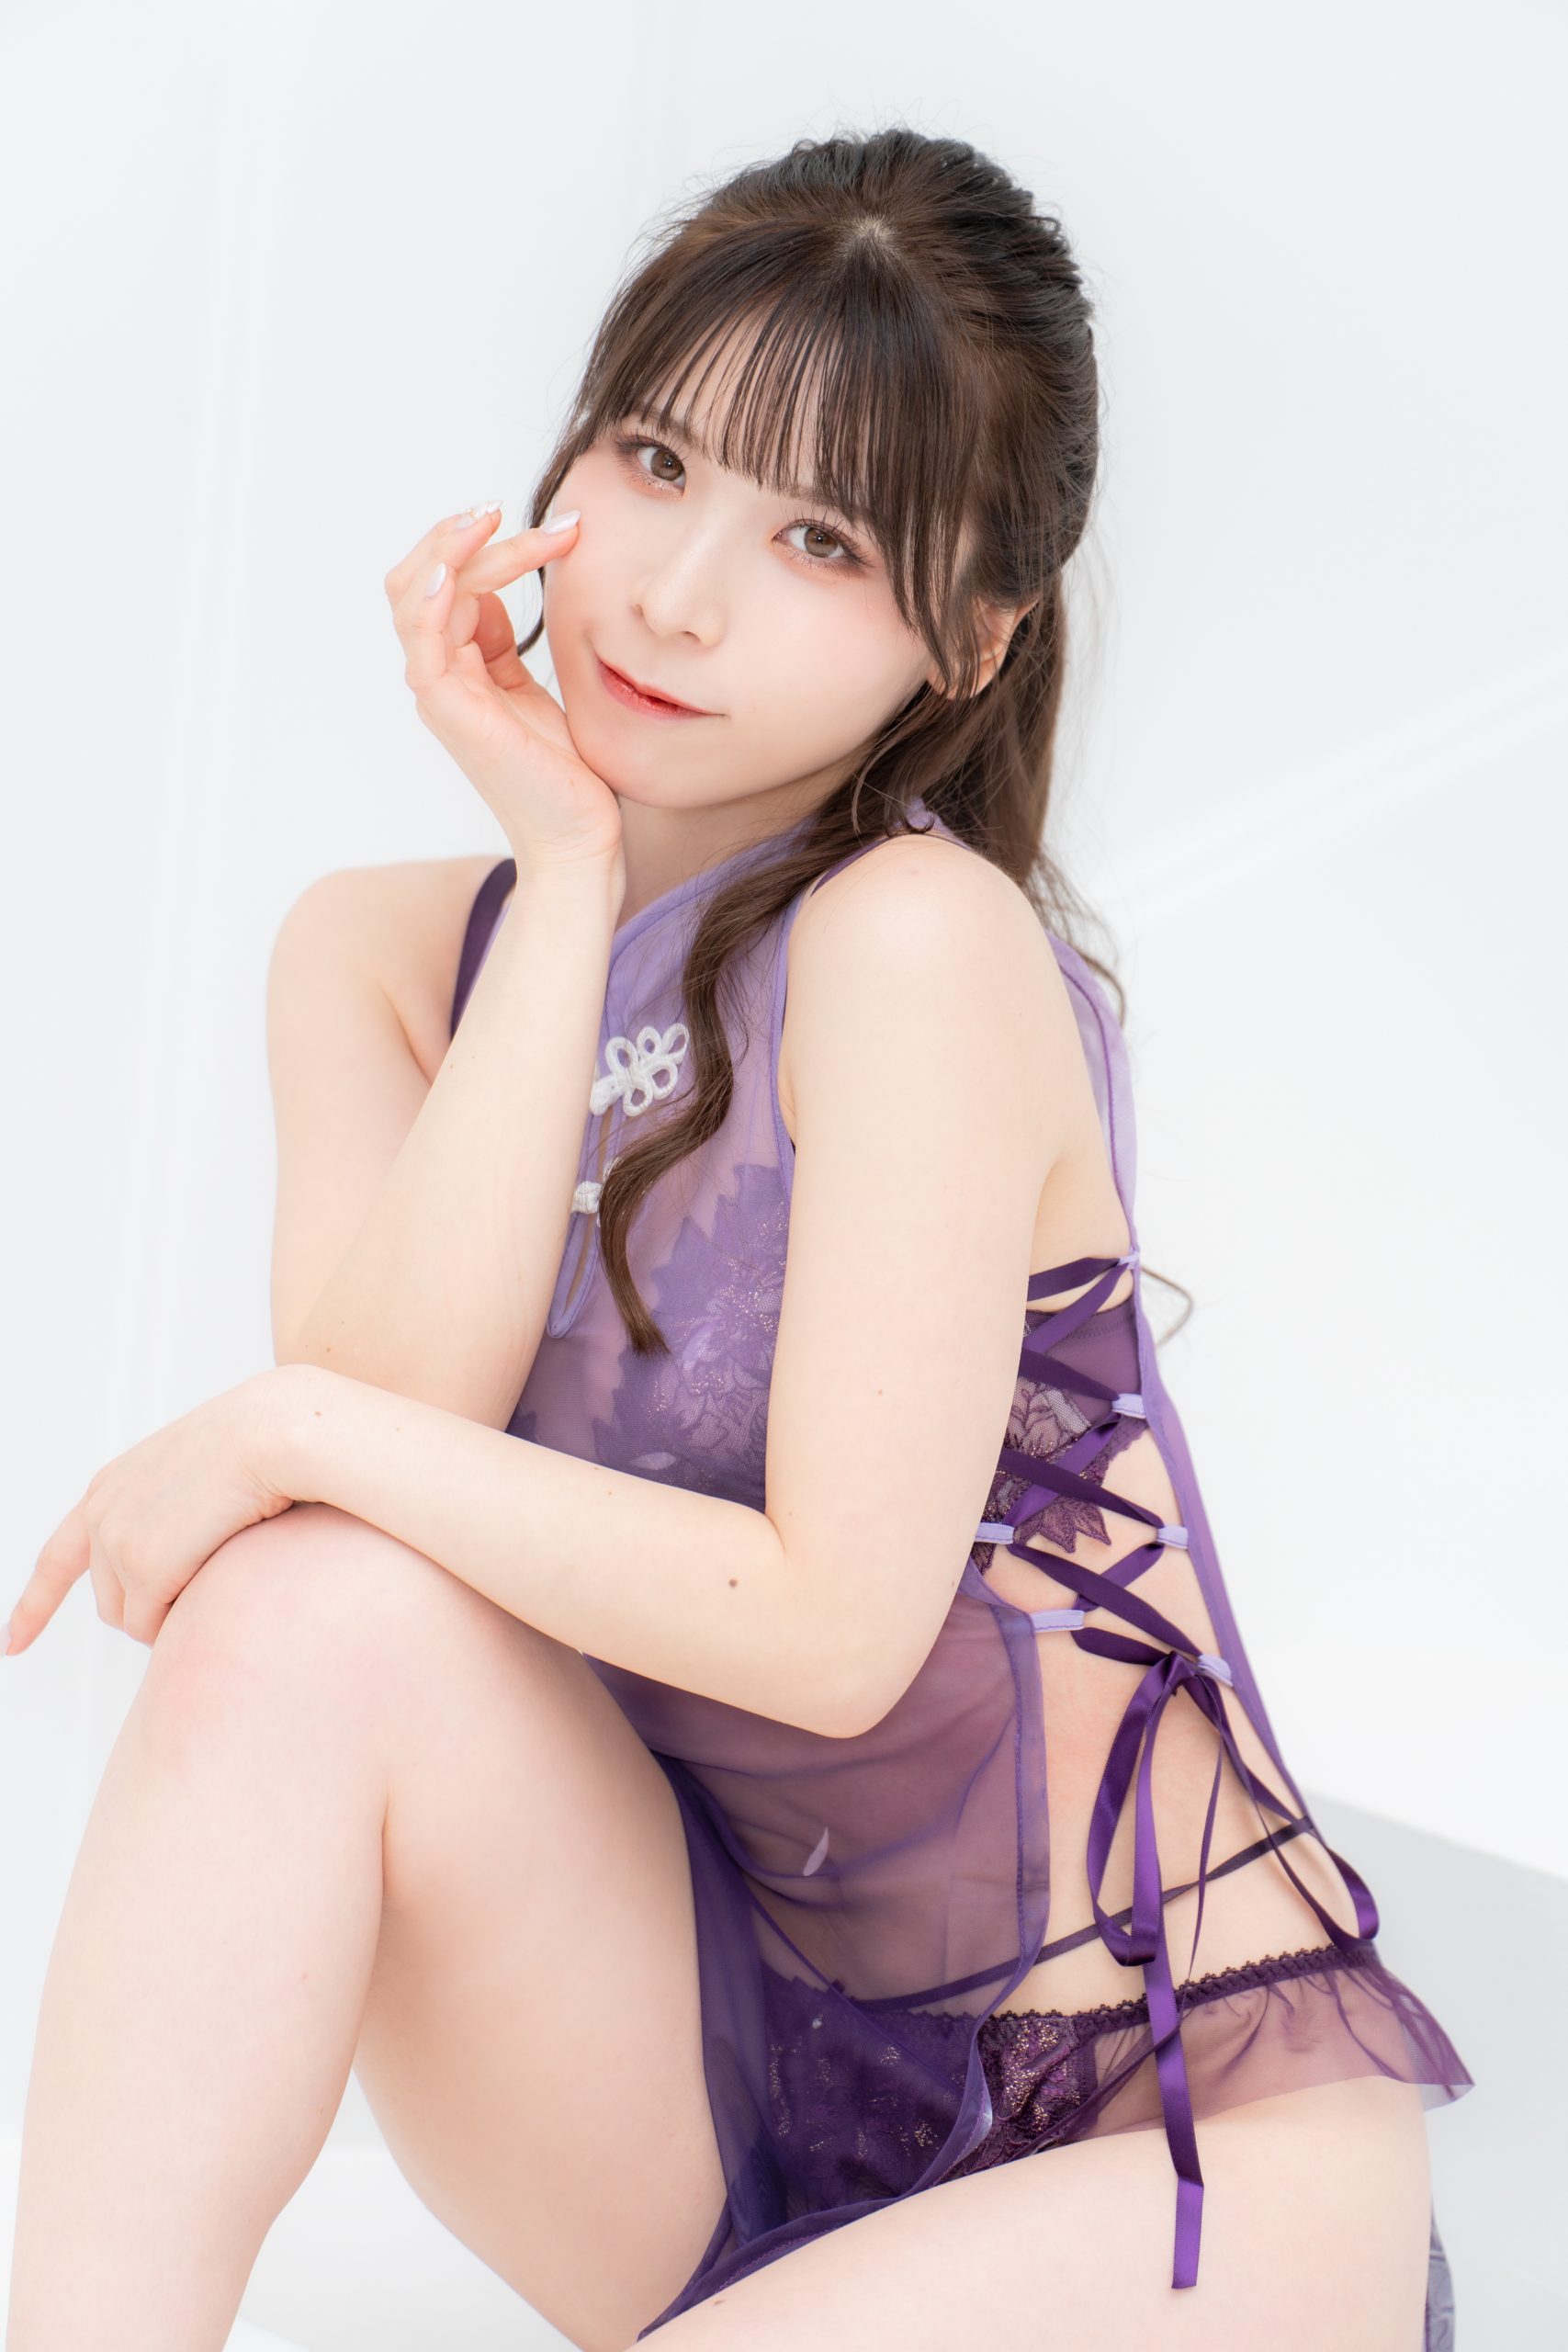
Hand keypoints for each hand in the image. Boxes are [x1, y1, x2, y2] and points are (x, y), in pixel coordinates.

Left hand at [6, 1367, 307, 1655]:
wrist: (278, 1429)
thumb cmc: (263, 1446)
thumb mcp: (200, 1473)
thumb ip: (176, 1512)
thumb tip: (186, 1549)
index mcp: (110, 1488)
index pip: (58, 1559)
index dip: (35, 1606)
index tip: (12, 1643)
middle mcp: (100, 1514)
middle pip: (111, 1603)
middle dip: (151, 1608)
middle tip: (207, 1584)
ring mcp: (117, 1541)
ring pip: (134, 1621)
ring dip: (172, 1615)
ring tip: (222, 1576)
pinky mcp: (145, 1567)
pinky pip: (157, 1627)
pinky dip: (187, 1623)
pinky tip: (224, 1587)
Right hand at [385, 503, 623, 895]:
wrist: (582, 837)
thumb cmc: (568, 773)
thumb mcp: (538, 690)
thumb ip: (508, 645)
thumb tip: (494, 595)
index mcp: (461, 667)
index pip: (454, 583)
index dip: (493, 545)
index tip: (559, 528)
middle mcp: (441, 676)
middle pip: (420, 579)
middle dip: (459, 534)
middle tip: (506, 508)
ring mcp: (441, 694)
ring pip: (415, 598)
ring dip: (450, 549)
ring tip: (489, 518)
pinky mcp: (452, 713)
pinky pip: (424, 643)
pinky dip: (434, 598)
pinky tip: (459, 568)